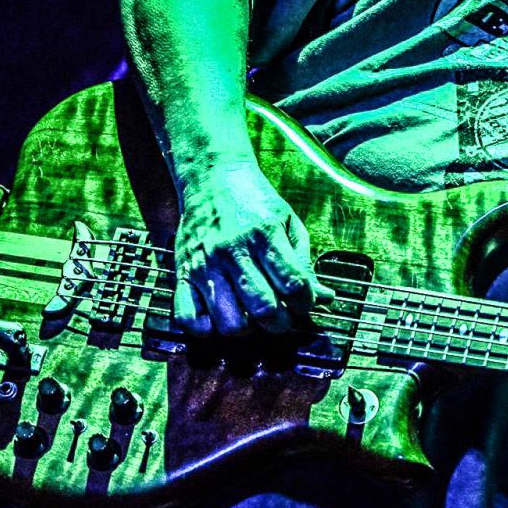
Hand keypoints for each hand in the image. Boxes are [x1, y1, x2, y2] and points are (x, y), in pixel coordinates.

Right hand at [173, 158, 333, 334]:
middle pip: (263, 308)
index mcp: (265, 234)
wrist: (212, 179)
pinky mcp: (182, 272)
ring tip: (252, 315)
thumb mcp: (288, 223)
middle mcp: (234, 250)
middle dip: (280, 322)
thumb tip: (325, 298)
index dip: (305, 302)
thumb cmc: (255, 202)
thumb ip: (304, 263)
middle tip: (282, 315)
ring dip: (247, 328)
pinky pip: (189, 318)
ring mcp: (205, 264)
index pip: (293, 284)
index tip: (304, 301)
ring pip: (229, 321)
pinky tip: (220, 316)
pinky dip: (206, 328)